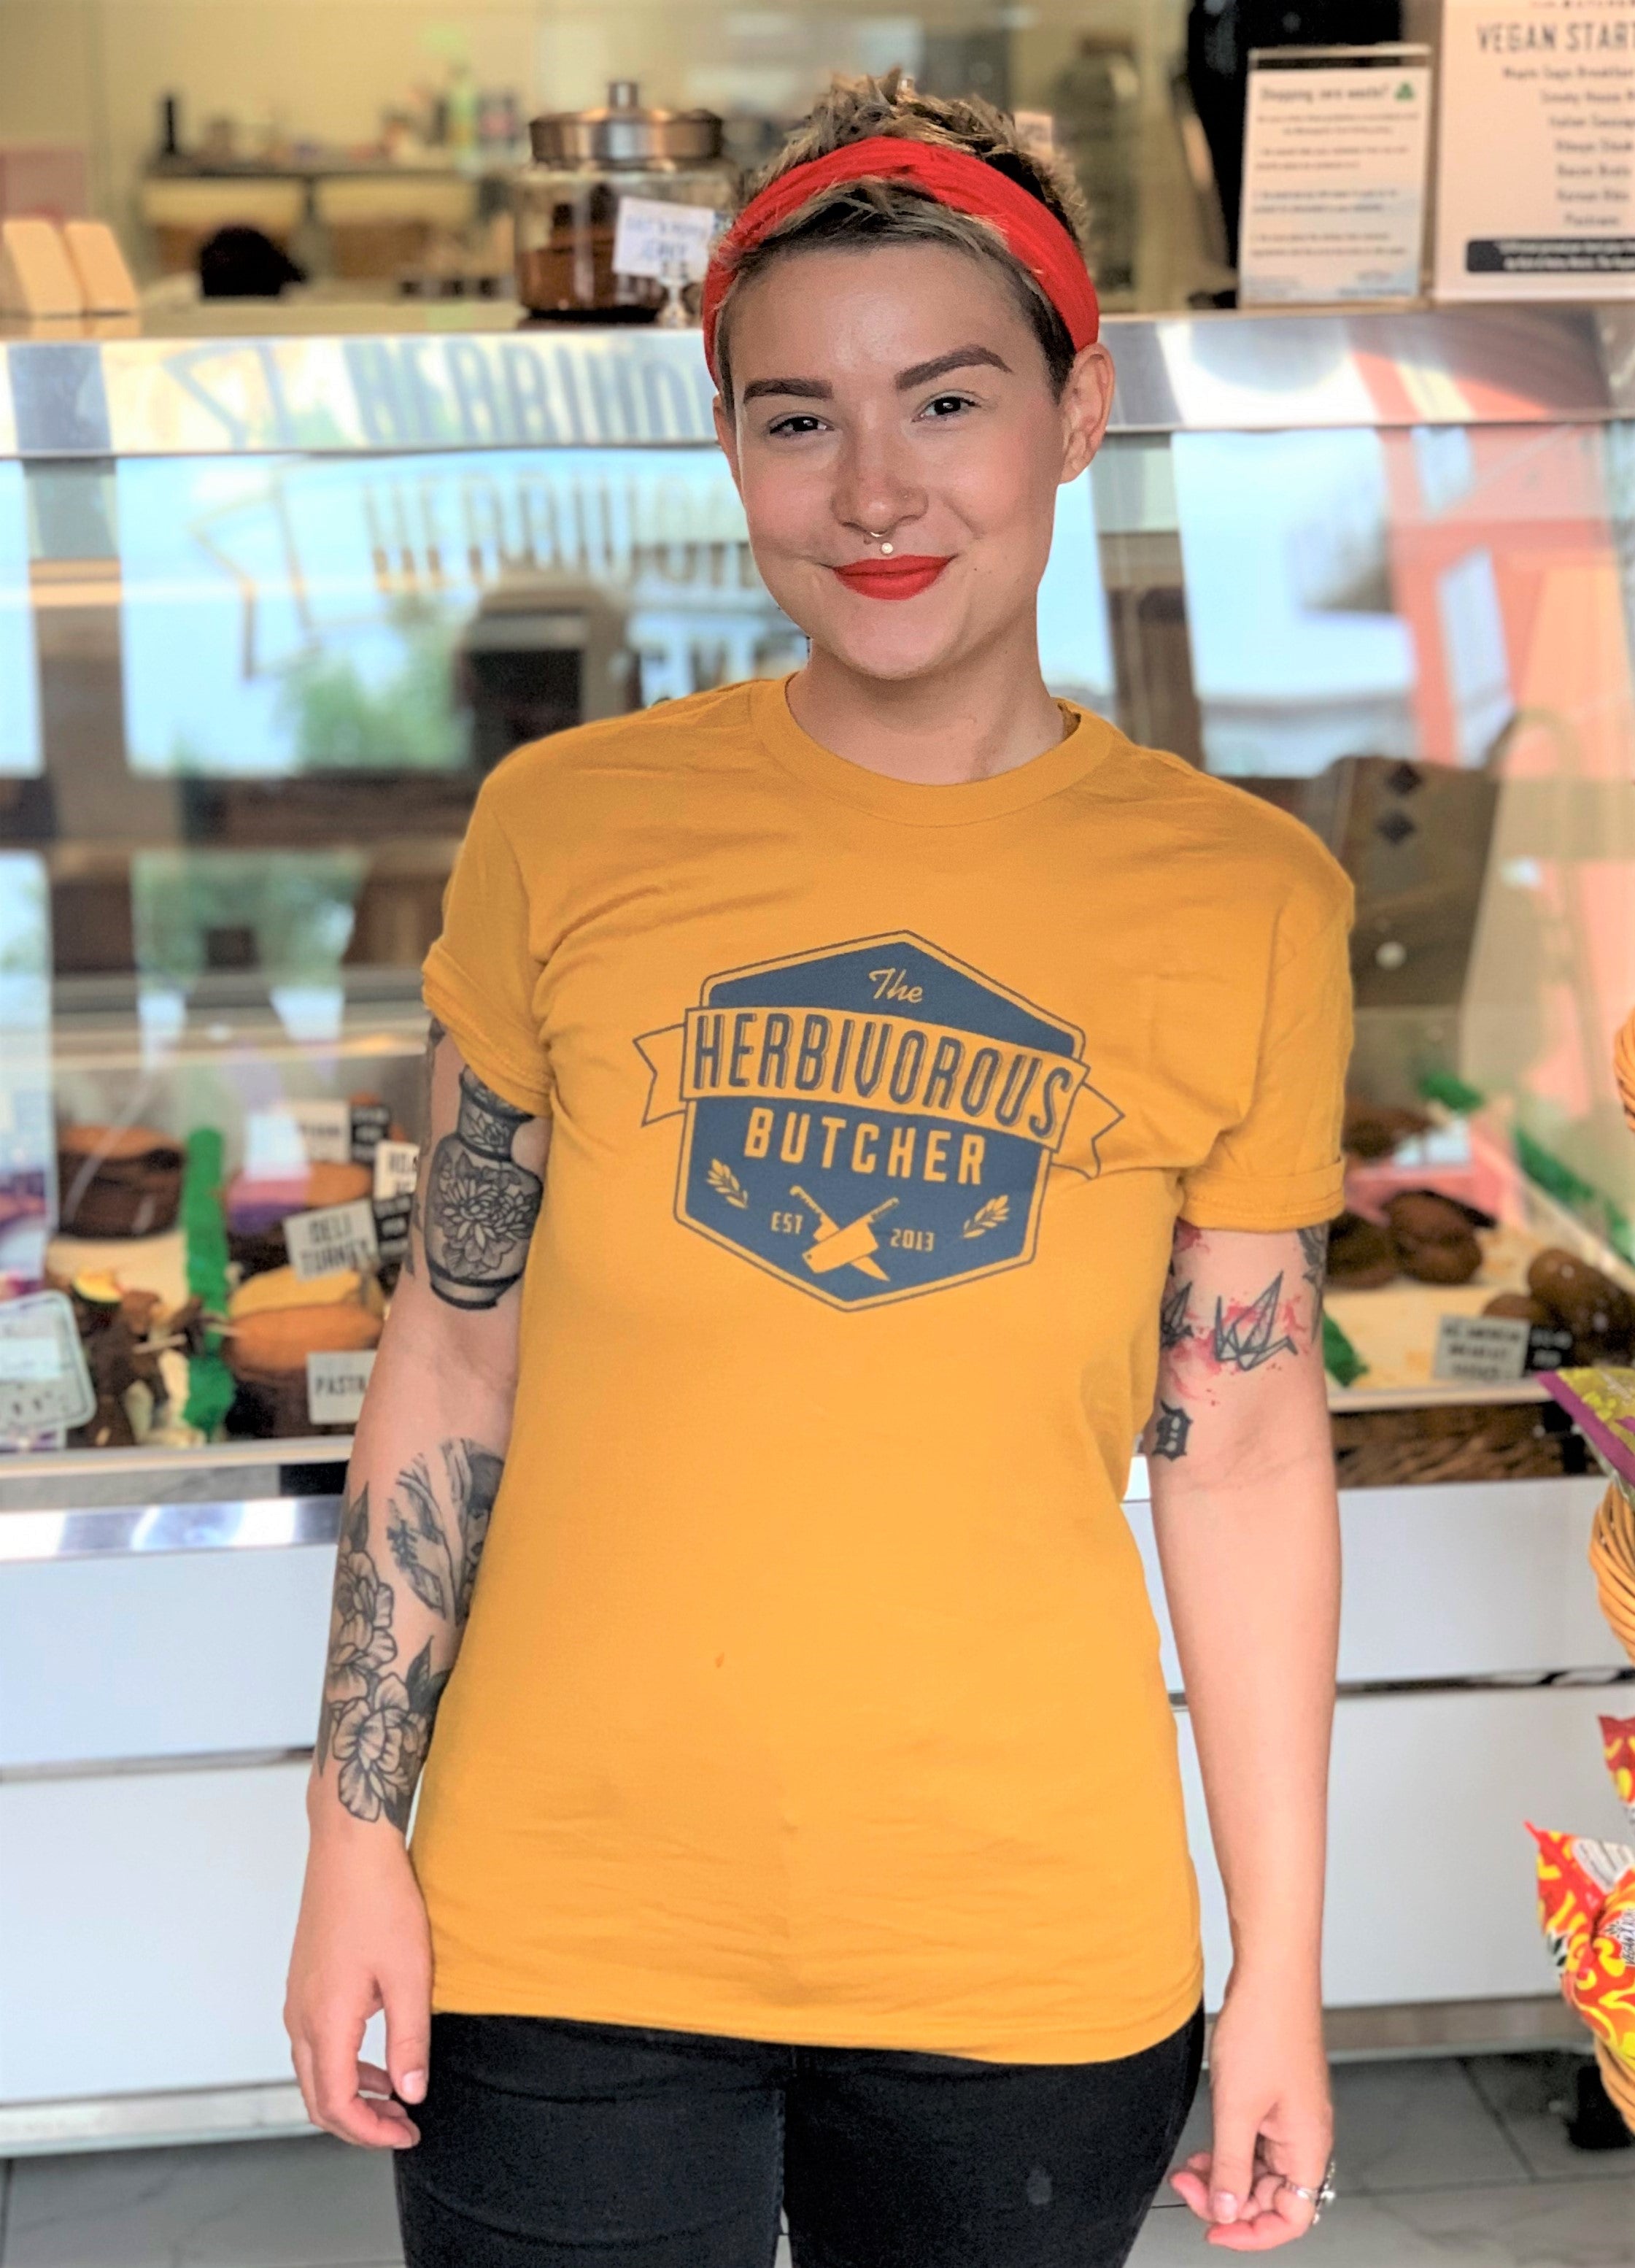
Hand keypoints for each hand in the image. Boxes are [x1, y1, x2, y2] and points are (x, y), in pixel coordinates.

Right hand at [285, 1807, 432, 2148]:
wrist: (350, 1845)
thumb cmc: (380, 1900)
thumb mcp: (409, 1974)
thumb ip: (409, 2040)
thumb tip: (411, 2094)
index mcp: (325, 2021)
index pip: (337, 2105)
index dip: (371, 2132)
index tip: (407, 2133)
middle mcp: (300, 2015)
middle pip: (318, 2098)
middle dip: (360, 2122)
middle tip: (403, 2125)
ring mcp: (298, 1998)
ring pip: (314, 2071)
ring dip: (351, 2093)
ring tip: (396, 2096)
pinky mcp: (304, 1982)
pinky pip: (315, 2042)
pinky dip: (343, 2064)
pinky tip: (377, 2056)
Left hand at [1170, 1975, 1332, 2249]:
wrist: (1271, 1972)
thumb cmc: (1266, 2026)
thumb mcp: (1237, 2107)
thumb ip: (1232, 2166)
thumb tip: (1228, 2212)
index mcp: (1308, 2146)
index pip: (1292, 2218)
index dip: (1252, 2233)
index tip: (1214, 2229)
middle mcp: (1306, 2136)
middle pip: (1272, 2196)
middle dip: (1229, 2200)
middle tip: (1188, 2187)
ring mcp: (1291, 2116)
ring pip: (1260, 2169)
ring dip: (1225, 2174)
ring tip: (1190, 2168)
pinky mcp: (1276, 2097)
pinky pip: (1254, 2141)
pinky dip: (1228, 2148)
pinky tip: (1205, 2144)